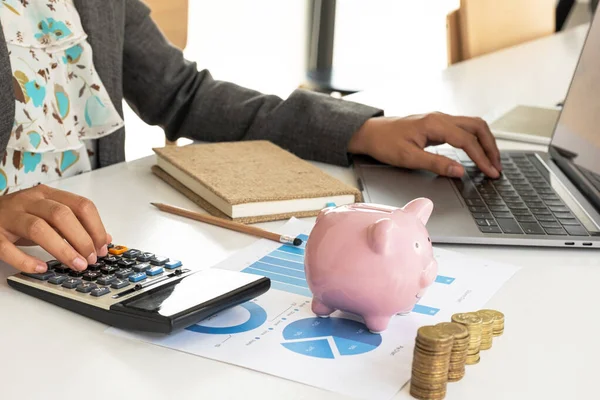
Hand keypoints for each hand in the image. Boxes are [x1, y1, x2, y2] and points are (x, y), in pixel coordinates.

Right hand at [0, 184, 110, 273]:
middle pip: (62, 215)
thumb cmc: (19, 216)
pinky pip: (8, 248)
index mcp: (48, 194)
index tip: (102, 247)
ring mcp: (10, 216)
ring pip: (39, 228)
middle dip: (82, 239)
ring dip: (63, 249)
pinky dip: (26, 260)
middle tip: (91, 259)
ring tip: (77, 265)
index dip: (96, 227)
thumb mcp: (49, 216)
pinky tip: (41, 268)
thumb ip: (75, 224)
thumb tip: (104, 239)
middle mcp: (30, 201)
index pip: (81, 205)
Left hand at [347, 113, 501, 177]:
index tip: (490, 172)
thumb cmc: (385, 143)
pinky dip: (474, 140)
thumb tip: (459, 171)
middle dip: (491, 147)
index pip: (467, 140)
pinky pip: (463, 129)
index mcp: (434, 124)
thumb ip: (436, 164)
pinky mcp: (437, 125)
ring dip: (485, 142)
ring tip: (491, 161)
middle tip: (496, 166)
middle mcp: (440, 118)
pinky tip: (476, 153)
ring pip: (472, 126)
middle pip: (477, 127)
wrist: (370, 132)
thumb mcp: (409, 158)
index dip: (481, 158)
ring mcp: (439, 120)